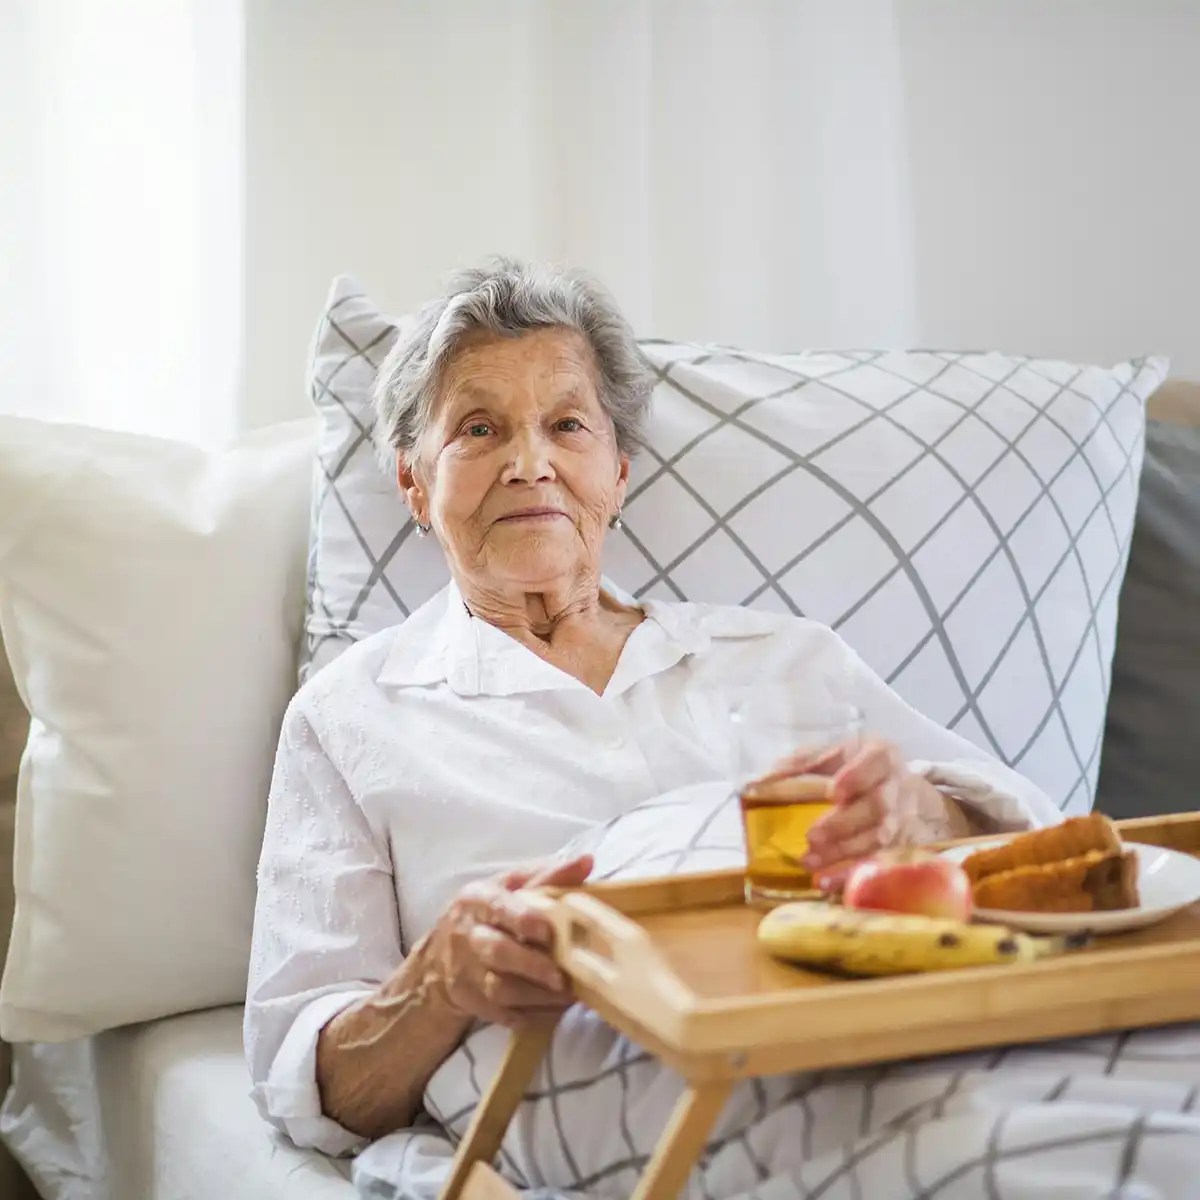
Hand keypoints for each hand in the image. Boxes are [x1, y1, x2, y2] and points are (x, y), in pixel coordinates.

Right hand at [426, 854, 592, 1029]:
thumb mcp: (510, 885)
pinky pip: (505, 1015)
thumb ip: (547, 874)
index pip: (500, 907)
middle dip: (533, 964)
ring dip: (539, 995)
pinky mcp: (474, 1003)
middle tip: (562, 974)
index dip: (525, 918)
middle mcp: (468, 935)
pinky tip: (555, 1008)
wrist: (440, 957)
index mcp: (479, 899)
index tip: (549, 930)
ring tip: (568, 993)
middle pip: (498, 952)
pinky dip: (534, 1014)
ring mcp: (468, 973)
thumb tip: (587, 861)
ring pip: (501, 989)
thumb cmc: (488, 912)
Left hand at [767, 740, 971, 878]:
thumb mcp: (835, 754)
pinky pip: (876, 864)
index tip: (832, 792)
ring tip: (809, 860)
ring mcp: (901, 819)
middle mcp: (897, 788)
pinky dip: (850, 874)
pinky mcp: (897, 846)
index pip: (876, 761)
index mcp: (882, 757)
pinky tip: (824, 882)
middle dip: (843, 823)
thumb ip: (802, 763)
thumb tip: (761, 780)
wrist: (900, 788)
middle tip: (811, 836)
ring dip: (843, 852)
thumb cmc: (858, 767)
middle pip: (877, 806)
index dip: (857, 777)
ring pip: (878, 838)